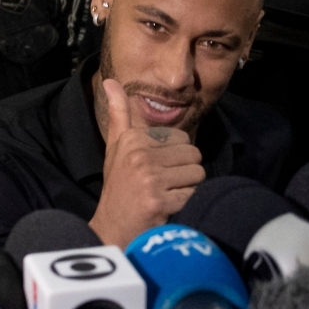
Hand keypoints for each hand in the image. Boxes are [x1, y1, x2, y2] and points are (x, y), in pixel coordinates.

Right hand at [89, 79, 204, 247]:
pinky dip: (186, 204)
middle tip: (165, 185)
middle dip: (185, 172)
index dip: (175, 156)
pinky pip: (194, 195)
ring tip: (168, 195)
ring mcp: (149, 179)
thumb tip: (111, 81)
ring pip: (198, 174)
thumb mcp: (116, 148)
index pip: (182, 138)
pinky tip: (168, 208)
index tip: (156, 169)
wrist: (112, 228)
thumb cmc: (119, 186)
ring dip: (188, 188)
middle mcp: (139, 155)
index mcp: (132, 138)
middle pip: (193, 154)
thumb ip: (119, 114)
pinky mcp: (159, 201)